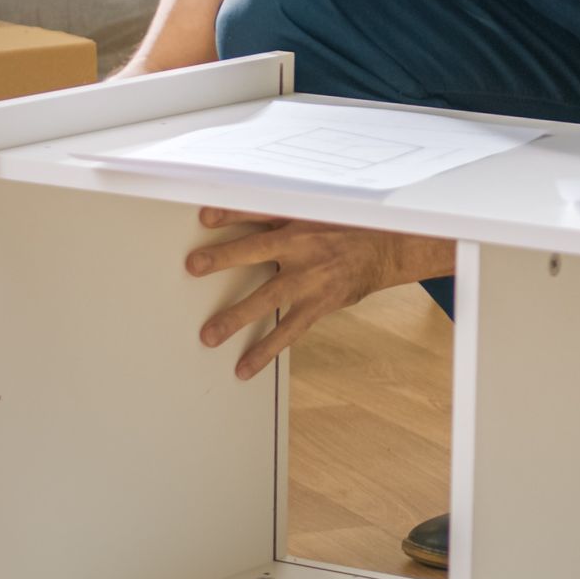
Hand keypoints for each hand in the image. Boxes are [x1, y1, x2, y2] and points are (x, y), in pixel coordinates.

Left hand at [186, 209, 449, 379]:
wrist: (387, 249)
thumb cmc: (344, 227)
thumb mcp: (316, 210)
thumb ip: (281, 215)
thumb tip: (244, 215)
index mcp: (299, 218)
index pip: (260, 211)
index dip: (232, 212)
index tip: (204, 216)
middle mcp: (304, 245)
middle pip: (257, 249)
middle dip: (224, 257)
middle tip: (192, 266)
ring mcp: (311, 278)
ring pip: (268, 297)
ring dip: (236, 316)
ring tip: (209, 335)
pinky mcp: (319, 304)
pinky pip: (288, 331)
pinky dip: (265, 350)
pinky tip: (244, 367)